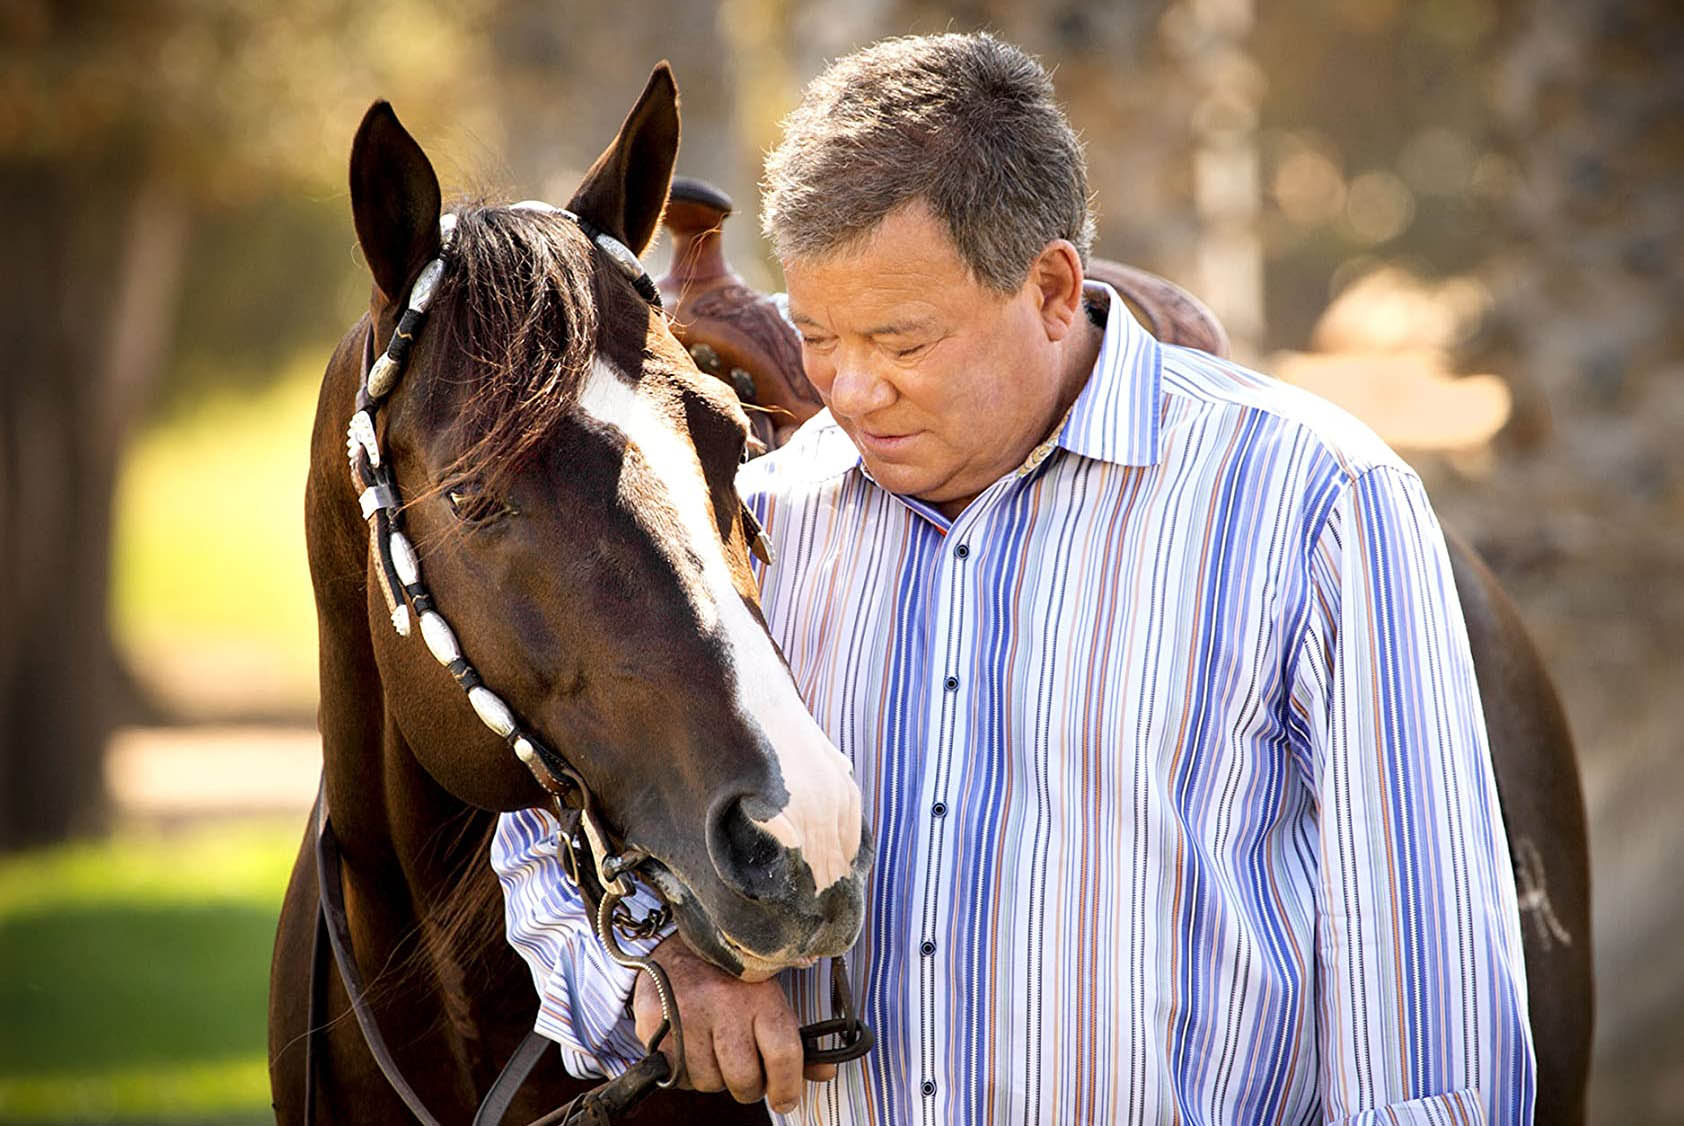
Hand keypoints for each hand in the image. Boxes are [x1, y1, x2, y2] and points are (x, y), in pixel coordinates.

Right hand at [632, 934, 837, 1113]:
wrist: (682, 938)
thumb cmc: (735, 978)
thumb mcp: (770, 998)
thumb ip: (796, 1042)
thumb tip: (825, 1075)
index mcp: (761, 996)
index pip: (784, 1054)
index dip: (787, 1087)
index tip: (785, 1099)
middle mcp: (724, 1003)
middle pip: (744, 1079)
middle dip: (747, 1087)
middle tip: (743, 1071)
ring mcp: (686, 1012)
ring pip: (706, 1082)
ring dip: (712, 1077)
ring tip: (711, 1048)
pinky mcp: (653, 1020)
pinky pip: (674, 1074)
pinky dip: (682, 1070)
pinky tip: (688, 1045)